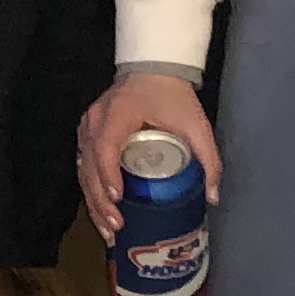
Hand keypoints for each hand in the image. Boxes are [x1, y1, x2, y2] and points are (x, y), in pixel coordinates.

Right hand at [78, 69, 219, 241]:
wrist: (155, 66)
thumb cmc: (171, 94)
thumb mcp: (195, 124)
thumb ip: (207, 158)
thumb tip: (212, 197)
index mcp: (118, 114)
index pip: (106, 146)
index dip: (109, 174)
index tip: (118, 199)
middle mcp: (95, 121)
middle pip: (89, 166)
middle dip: (100, 200)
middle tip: (115, 226)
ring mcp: (88, 126)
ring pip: (82, 169)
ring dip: (92, 200)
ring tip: (107, 228)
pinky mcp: (89, 132)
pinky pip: (84, 164)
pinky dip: (90, 189)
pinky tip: (100, 209)